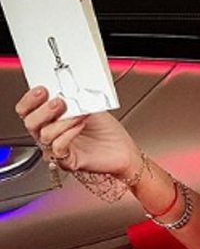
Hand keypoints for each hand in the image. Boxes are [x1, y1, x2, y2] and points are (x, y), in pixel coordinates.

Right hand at [15, 86, 140, 177]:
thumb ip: (76, 99)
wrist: (123, 151)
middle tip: (60, 102)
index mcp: (51, 119)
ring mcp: (57, 148)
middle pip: (30, 123)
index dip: (30, 100)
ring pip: (44, 135)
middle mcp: (51, 134)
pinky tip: (80, 126)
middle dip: (43, 110)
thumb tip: (69, 88)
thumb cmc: (107, 131)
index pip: (28, 110)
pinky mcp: (67, 160)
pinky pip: (58, 147)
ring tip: (79, 113)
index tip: (42, 89)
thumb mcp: (90, 107)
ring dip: (63, 121)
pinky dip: (68, 134)